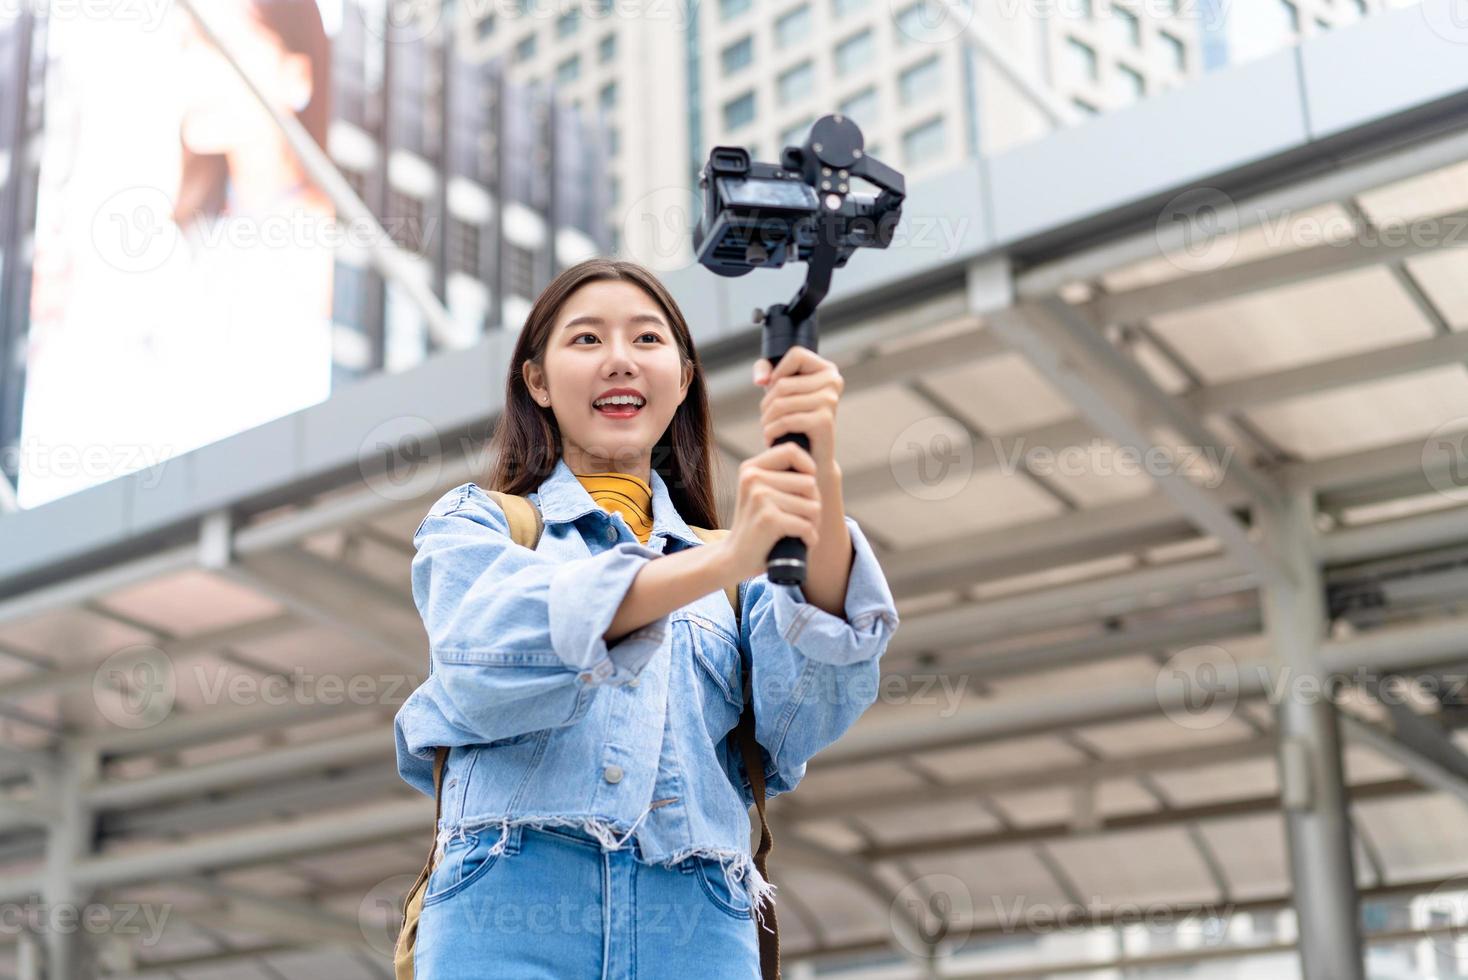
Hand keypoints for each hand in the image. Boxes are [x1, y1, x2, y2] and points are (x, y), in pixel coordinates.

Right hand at [720, 442, 821, 582]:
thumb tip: (814, 465)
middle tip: (802, 520)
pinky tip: (800, 543)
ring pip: (812, 506)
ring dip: (813, 523)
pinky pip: (807, 525)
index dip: (809, 468)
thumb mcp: (762, 494)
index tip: (807, 489)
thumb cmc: (756, 527)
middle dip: (813, 504)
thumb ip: (779, 476)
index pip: (791, 451)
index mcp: (751, 468)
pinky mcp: (769, 519)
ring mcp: (760, 497)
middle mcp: (753, 478)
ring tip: (799, 532)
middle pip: (809, 483)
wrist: (734, 559)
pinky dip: (810, 538)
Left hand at [753, 345, 842, 473]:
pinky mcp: (824, 421)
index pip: (796, 354)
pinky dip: (772, 431)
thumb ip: (766, 370)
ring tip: (767, 429)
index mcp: (827, 369)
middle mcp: (833, 381)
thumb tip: (762, 380)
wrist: (813, 459)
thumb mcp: (780, 390)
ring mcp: (830, 400)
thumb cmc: (795, 421)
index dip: (777, 371)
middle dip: (766, 403)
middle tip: (766, 419)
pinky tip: (770, 439)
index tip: (772, 390)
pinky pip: (786, 420)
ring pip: (781, 403)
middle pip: (783, 383)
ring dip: (767, 419)